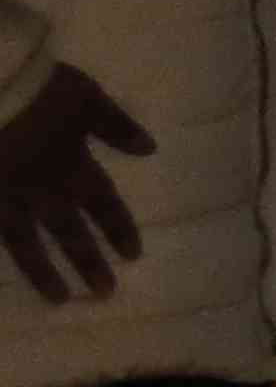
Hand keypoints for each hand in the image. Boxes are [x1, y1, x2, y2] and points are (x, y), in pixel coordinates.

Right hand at [0, 61, 152, 307]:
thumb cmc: (35, 87)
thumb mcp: (86, 97)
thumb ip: (116, 125)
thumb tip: (150, 149)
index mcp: (71, 165)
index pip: (102, 203)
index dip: (118, 228)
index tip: (133, 256)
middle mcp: (39, 188)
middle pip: (68, 232)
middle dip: (89, 263)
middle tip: (106, 294)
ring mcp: (2, 195)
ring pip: (25, 242)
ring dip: (44, 272)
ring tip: (59, 299)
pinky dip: (1, 248)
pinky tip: (4, 269)